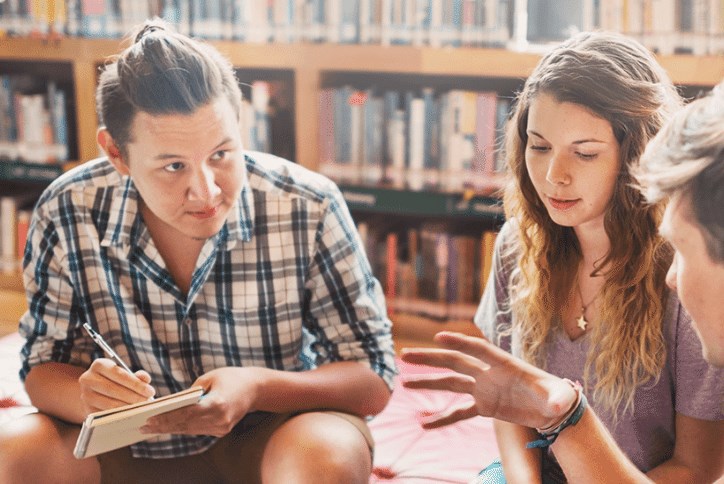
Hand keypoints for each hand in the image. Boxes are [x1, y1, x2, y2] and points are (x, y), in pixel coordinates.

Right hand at [78, 358, 154, 413]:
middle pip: (113, 389)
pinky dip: (119, 416)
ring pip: (109, 404)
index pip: (118, 373)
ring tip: (141, 409)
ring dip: (128, 407)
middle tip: (147, 402)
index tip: (150, 391)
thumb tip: (145, 379)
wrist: (96, 392)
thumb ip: (138, 376)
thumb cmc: (116, 381)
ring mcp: (85, 395)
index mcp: (99, 365)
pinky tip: (130, 415)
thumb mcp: (126, 374)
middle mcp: (88, 379)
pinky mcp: (86, 409)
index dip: (135, 383)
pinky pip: (105, 415)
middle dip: (133, 396)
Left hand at [141, 366, 264, 437]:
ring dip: (171, 428)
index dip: (166, 418)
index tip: (149, 420)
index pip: (186, 413)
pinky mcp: (221, 431)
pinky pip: (198, 430)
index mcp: (218, 403)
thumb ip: (191, 392)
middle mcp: (220, 419)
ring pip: (190, 430)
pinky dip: (183, 427)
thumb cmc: (232, 377)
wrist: (255, 389)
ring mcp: (221, 428)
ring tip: (152, 428)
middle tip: (144, 427)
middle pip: (186, 425)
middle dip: (164, 426)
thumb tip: (171, 403)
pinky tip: (169, 426)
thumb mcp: (209, 378)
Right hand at [401, 331, 576, 429]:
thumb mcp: (560, 397)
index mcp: (504, 364)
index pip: (478, 350)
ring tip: (404, 382)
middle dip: (430, 358)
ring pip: (450, 382)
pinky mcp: (484, 405)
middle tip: (405, 355)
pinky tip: (425, 424)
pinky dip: (443, 417)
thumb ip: (558, 398)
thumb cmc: (558, 397)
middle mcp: (489, 373)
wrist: (553, 410)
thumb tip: (560, 404)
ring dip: (427, 382)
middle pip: (454, 361)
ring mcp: (483, 388)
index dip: (459, 343)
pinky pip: (458, 411)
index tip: (438, 337)